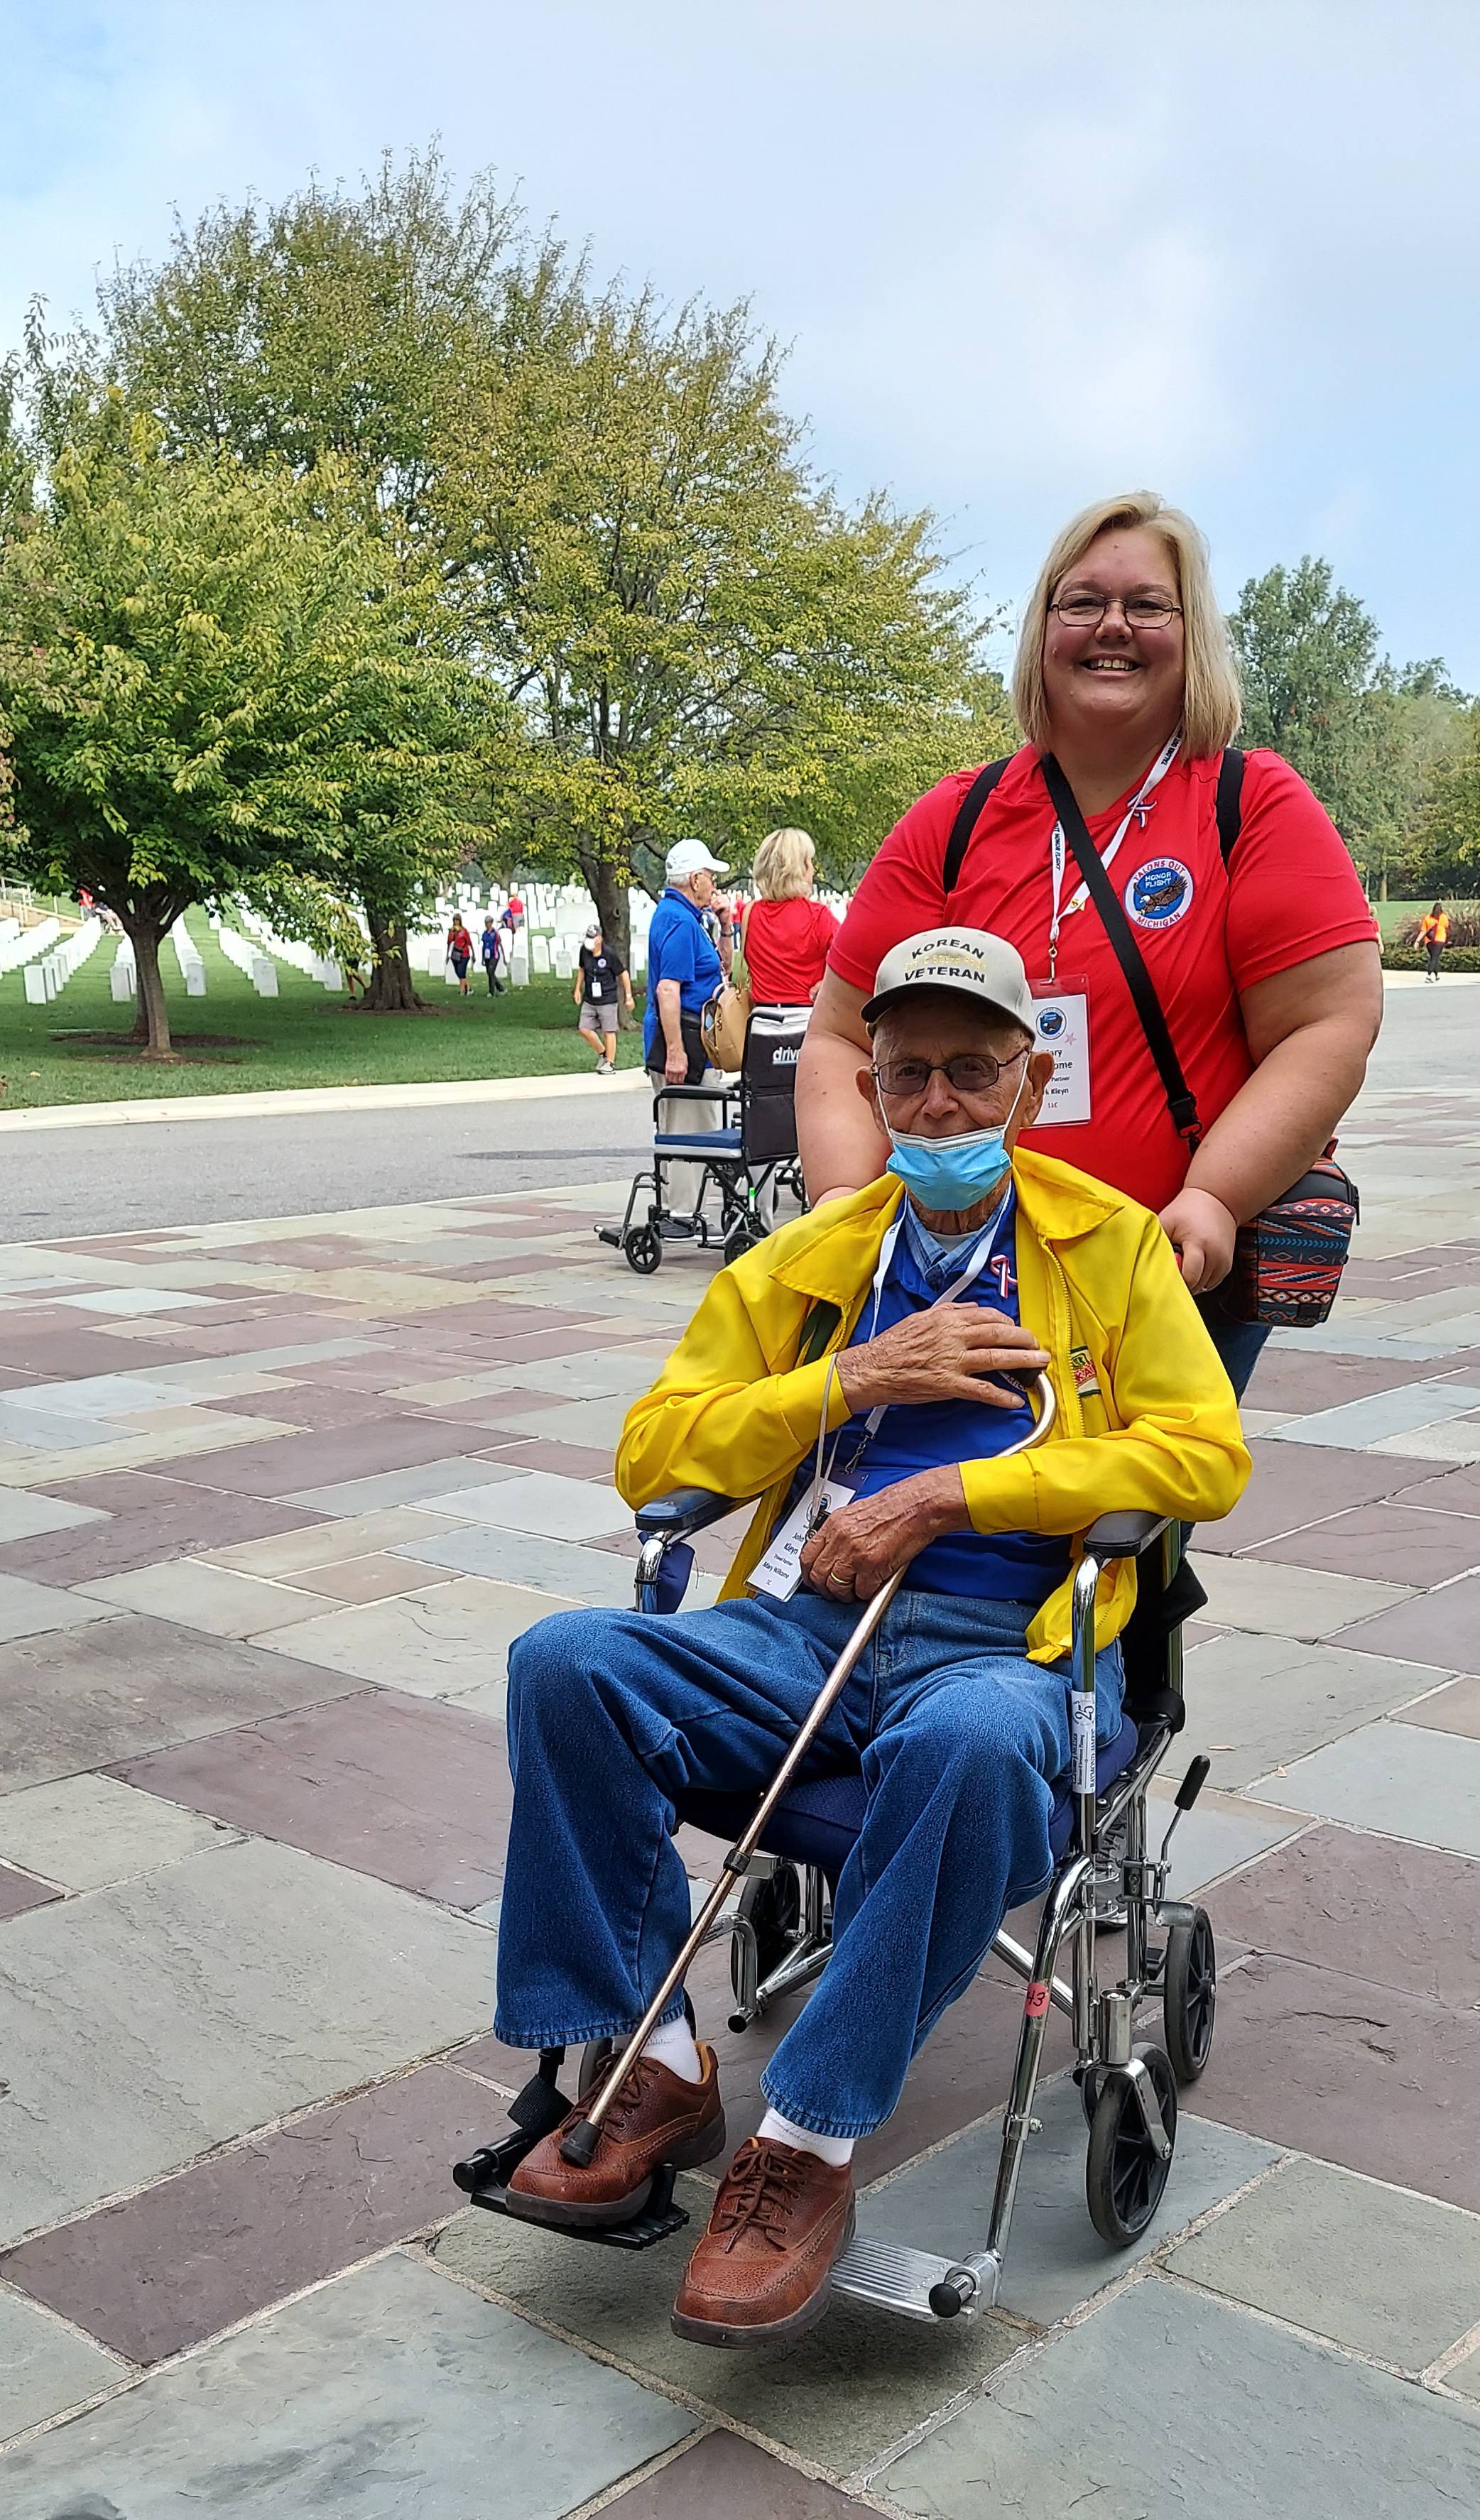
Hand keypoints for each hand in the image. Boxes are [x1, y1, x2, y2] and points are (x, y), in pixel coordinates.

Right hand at [664, 1042, 688, 1082]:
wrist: (675, 1051)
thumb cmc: (680, 1055)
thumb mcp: (686, 1063)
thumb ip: (685, 1070)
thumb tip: (684, 1073)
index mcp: (682, 1070)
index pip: (681, 1080)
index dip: (680, 1082)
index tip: (680, 1082)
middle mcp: (677, 1071)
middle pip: (675, 1081)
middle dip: (676, 1082)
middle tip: (676, 1081)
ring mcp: (671, 1070)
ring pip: (671, 1079)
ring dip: (671, 1080)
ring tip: (672, 1080)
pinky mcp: (667, 1068)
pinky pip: (666, 1075)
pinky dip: (667, 1077)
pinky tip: (668, 1077)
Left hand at [799, 1468, 964, 1600]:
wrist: (917, 1506)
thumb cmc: (895, 1507)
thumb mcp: (856, 1514)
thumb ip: (840, 1533)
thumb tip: (833, 1553)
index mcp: (834, 1525)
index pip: (807, 1556)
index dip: (809, 1573)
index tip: (815, 1579)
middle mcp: (841, 1539)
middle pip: (818, 1576)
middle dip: (826, 1589)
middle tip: (836, 1591)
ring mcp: (855, 1554)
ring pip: (837, 1587)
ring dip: (845, 1595)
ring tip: (855, 1591)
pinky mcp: (873, 1567)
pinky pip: (861, 1591)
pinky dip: (866, 1593)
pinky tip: (872, 1586)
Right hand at [836, 1306, 1048, 1412]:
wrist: (874, 1368)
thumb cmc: (894, 1345)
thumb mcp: (922, 1317)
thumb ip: (951, 1311)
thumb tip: (973, 1309)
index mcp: (949, 1318)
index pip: (989, 1316)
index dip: (1009, 1322)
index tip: (1016, 1329)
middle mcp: (954, 1336)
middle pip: (1000, 1333)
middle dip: (1024, 1339)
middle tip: (1037, 1345)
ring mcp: (953, 1361)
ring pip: (997, 1358)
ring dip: (1023, 1362)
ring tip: (1039, 1365)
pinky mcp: (949, 1385)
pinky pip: (982, 1391)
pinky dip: (1001, 1396)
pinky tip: (1014, 1400)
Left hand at [1159, 1187, 1236, 1292]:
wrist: (1217, 1201)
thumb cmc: (1187, 1210)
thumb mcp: (1166, 1221)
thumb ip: (1157, 1243)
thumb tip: (1146, 1266)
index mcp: (1200, 1243)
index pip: (1189, 1277)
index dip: (1174, 1280)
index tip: (1164, 1273)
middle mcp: (1216, 1255)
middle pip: (1195, 1285)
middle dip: (1180, 1282)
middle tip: (1170, 1267)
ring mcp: (1223, 1263)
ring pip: (1202, 1287)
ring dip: (1189, 1282)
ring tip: (1182, 1263)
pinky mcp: (1226, 1267)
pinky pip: (1209, 1284)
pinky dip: (1199, 1280)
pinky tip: (1191, 1265)